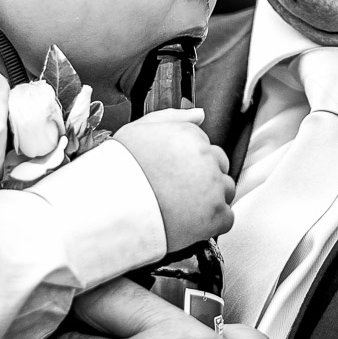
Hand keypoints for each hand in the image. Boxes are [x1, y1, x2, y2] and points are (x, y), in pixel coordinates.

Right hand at [114, 108, 234, 251]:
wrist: (111, 208)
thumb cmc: (120, 170)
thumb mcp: (139, 130)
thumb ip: (172, 117)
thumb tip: (199, 114)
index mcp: (191, 136)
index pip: (206, 148)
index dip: (190, 164)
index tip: (176, 174)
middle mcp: (206, 159)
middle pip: (220, 168)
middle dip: (205, 180)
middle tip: (178, 192)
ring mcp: (213, 188)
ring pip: (225, 192)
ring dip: (210, 201)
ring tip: (181, 208)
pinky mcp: (216, 216)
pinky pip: (226, 219)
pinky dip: (211, 224)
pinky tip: (187, 222)